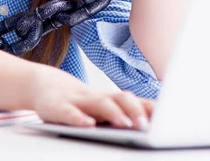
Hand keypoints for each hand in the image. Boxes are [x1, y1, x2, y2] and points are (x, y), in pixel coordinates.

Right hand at [30, 64, 153, 129]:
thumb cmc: (75, 100)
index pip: (134, 101)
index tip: (169, 117)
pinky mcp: (55, 107)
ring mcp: (75, 100)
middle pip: (118, 98)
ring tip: (126, 124)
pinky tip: (87, 124)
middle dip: (135, 110)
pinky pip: (68, 112)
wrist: (40, 84)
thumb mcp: (98, 105)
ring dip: (113, 113)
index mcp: (107, 98)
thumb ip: (123, 110)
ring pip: (97, 103)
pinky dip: (78, 118)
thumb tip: (157, 118)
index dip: (150, 108)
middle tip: (147, 125)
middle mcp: (95, 97)